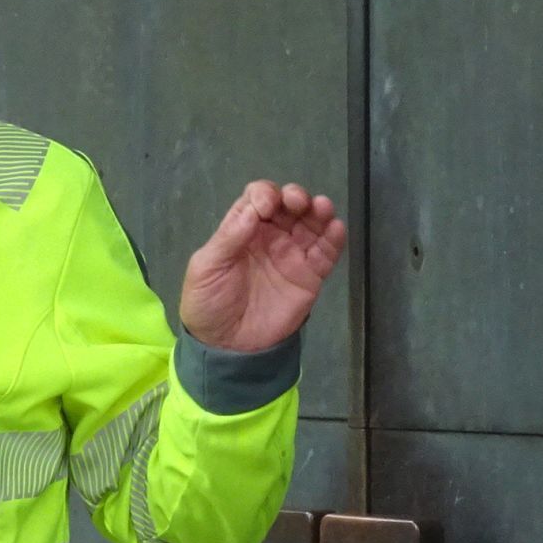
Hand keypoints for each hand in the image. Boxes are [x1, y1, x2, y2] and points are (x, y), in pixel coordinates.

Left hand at [179, 181, 347, 352]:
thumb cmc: (208, 304)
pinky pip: (326, 253)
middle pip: (288, 206)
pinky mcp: (310, 277)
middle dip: (295, 197)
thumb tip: (254, 208)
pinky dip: (334, 238)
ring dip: (319, 211)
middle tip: (297, 202)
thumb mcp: (206, 267)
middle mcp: (270, 237)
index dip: (265, 195)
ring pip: (311, 224)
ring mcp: (292, 256)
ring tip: (322, 207)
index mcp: (242, 230)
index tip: (266, 208)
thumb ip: (230, 236)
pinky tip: (335, 228)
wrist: (227, 347)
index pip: (258, 199)